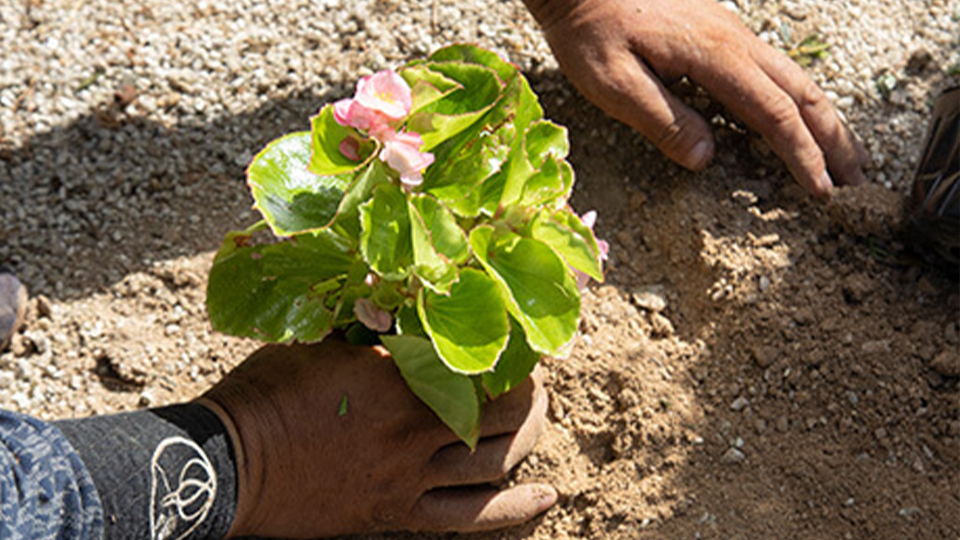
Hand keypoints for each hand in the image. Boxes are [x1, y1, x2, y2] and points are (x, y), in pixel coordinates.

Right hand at [199, 339, 554, 537]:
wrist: (226, 466)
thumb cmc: (263, 394)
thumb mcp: (314, 342)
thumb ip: (364, 327)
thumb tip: (399, 300)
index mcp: (391, 381)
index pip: (468, 360)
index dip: (502, 347)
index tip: (515, 334)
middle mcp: (409, 431)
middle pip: (495, 411)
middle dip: (525, 391)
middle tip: (533, 375)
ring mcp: (406, 477)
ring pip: (492, 462)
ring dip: (527, 437)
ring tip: (539, 418)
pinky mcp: (396, 511)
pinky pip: (467, 517)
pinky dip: (513, 509)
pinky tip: (547, 496)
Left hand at [523, 0, 868, 195]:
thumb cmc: (591, 32)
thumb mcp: (613, 82)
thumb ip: (661, 119)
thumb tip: (706, 159)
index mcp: (715, 56)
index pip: (774, 113)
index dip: (801, 155)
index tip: (821, 191)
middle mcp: (735, 42)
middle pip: (803, 93)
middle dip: (834, 140)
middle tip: (859, 183)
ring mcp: (732, 35)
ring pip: (796, 79)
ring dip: (825, 120)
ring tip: (847, 157)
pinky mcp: (722, 34)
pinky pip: (776, 71)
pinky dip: (800, 102)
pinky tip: (801, 120)